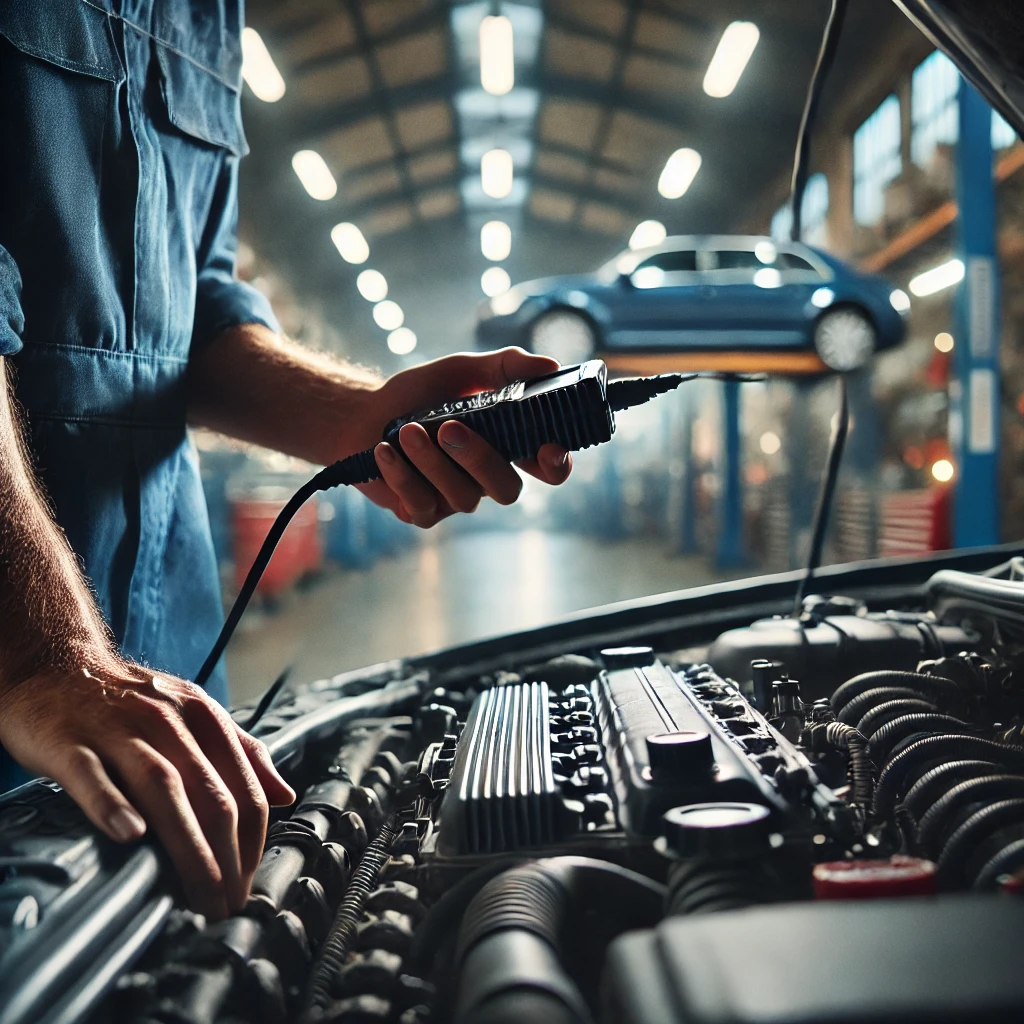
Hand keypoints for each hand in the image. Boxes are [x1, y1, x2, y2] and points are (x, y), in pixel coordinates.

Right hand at [0, 661, 294, 919]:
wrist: (54, 665)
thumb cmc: (128, 700)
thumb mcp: (193, 713)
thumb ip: (241, 752)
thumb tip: (285, 795)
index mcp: (203, 716)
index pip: (243, 787)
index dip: (252, 843)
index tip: (247, 886)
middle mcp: (168, 720)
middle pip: (211, 793)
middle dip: (227, 857)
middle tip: (225, 906)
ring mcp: (119, 729)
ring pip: (164, 786)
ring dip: (188, 845)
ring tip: (199, 891)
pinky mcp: (70, 742)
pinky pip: (94, 776)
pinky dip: (114, 806)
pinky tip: (130, 837)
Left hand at [358, 348, 572, 527]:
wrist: (362, 415)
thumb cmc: (418, 395)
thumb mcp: (462, 371)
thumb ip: (506, 366)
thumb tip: (549, 364)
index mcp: (507, 446)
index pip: (549, 467)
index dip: (556, 464)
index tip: (546, 448)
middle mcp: (487, 478)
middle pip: (508, 489)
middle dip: (480, 459)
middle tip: (450, 428)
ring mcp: (456, 498)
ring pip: (463, 497)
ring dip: (431, 461)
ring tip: (405, 430)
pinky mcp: (422, 512)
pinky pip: (422, 505)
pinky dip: (402, 475)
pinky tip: (385, 451)